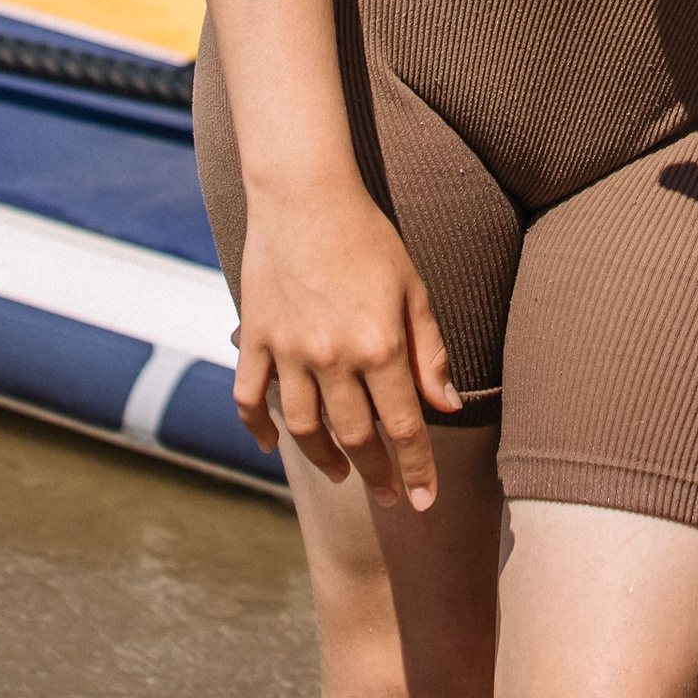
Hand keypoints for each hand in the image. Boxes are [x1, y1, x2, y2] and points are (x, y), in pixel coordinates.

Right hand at [232, 182, 459, 509]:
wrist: (304, 194)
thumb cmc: (368, 238)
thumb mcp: (412, 289)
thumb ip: (430, 351)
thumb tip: (447, 407)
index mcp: (379, 345)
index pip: (403, 427)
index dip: (417, 469)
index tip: (424, 502)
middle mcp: (332, 357)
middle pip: (354, 436)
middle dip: (375, 473)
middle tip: (388, 495)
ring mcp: (288, 350)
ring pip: (303, 428)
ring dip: (323, 458)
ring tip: (341, 472)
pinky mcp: (254, 337)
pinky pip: (250, 398)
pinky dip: (258, 428)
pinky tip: (273, 445)